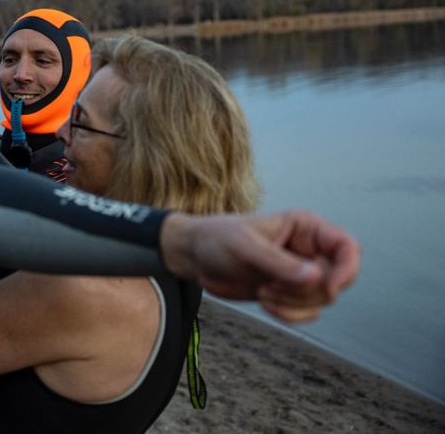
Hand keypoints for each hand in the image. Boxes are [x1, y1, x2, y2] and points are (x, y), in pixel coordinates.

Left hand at [161, 210, 360, 322]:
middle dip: (305, 291)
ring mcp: (301, 273)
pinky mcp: (290, 293)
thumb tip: (318, 278)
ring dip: (293, 304)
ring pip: (322, 300)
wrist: (196, 257)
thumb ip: (280, 263)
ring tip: (262, 291)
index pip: (348, 247)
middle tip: (269, 286)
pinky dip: (289, 315)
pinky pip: (308, 314)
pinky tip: (264, 302)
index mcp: (306, 228)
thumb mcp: (245, 247)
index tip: (328, 287)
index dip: (347, 269)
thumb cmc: (217, 239)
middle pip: (338, 280)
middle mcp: (309, 250)